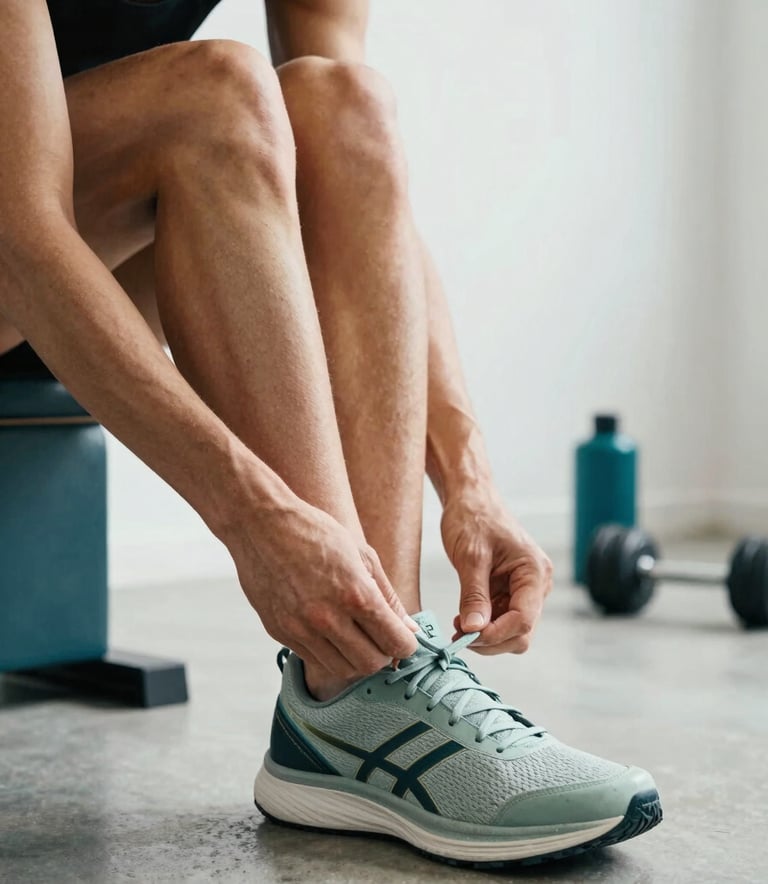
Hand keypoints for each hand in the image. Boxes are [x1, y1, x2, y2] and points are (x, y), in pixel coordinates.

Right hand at [226, 499, 417, 677]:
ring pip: (343, 670)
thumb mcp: (362, 555)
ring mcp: (300, 628)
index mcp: (355, 594)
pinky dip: (329, 653)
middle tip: (382, 638)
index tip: (405, 638)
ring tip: (357, 636)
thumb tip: (410, 630)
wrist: (260, 523)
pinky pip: (314, 660)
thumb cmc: (316, 532)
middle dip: (384, 655)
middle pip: (371, 664)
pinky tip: (330, 631)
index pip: (395, 643)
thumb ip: (388, 596)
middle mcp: (327, 617)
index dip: (407, 645)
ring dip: (356, 658)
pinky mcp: (279, 632)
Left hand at [441, 487, 552, 653]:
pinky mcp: (511, 592)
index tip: (465, 636)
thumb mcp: (470, 557)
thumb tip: (473, 630)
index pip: (523, 620)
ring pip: (511, 632)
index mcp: (534, 572)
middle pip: (521, 633)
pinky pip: (502, 621)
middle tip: (458, 635)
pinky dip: (483, 626)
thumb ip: (474, 595)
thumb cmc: (473, 518)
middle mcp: (536, 584)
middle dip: (491, 640)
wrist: (471, 499)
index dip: (495, 635)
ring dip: (485, 636)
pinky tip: (464, 619)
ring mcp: (525, 590)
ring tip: (458, 625)